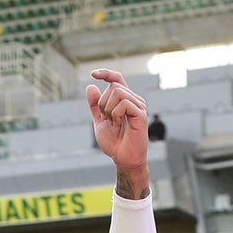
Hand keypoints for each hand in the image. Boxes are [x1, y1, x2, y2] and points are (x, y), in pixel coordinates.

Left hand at [85, 68, 149, 192]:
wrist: (123, 158)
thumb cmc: (114, 142)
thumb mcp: (100, 121)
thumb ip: (95, 105)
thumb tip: (91, 86)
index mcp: (124, 100)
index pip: (117, 79)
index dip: (106, 73)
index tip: (93, 74)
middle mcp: (133, 99)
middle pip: (113, 86)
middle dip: (103, 103)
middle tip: (107, 119)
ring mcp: (138, 106)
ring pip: (118, 92)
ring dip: (109, 109)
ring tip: (113, 123)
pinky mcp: (141, 114)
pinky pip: (124, 104)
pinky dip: (116, 114)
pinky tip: (118, 124)